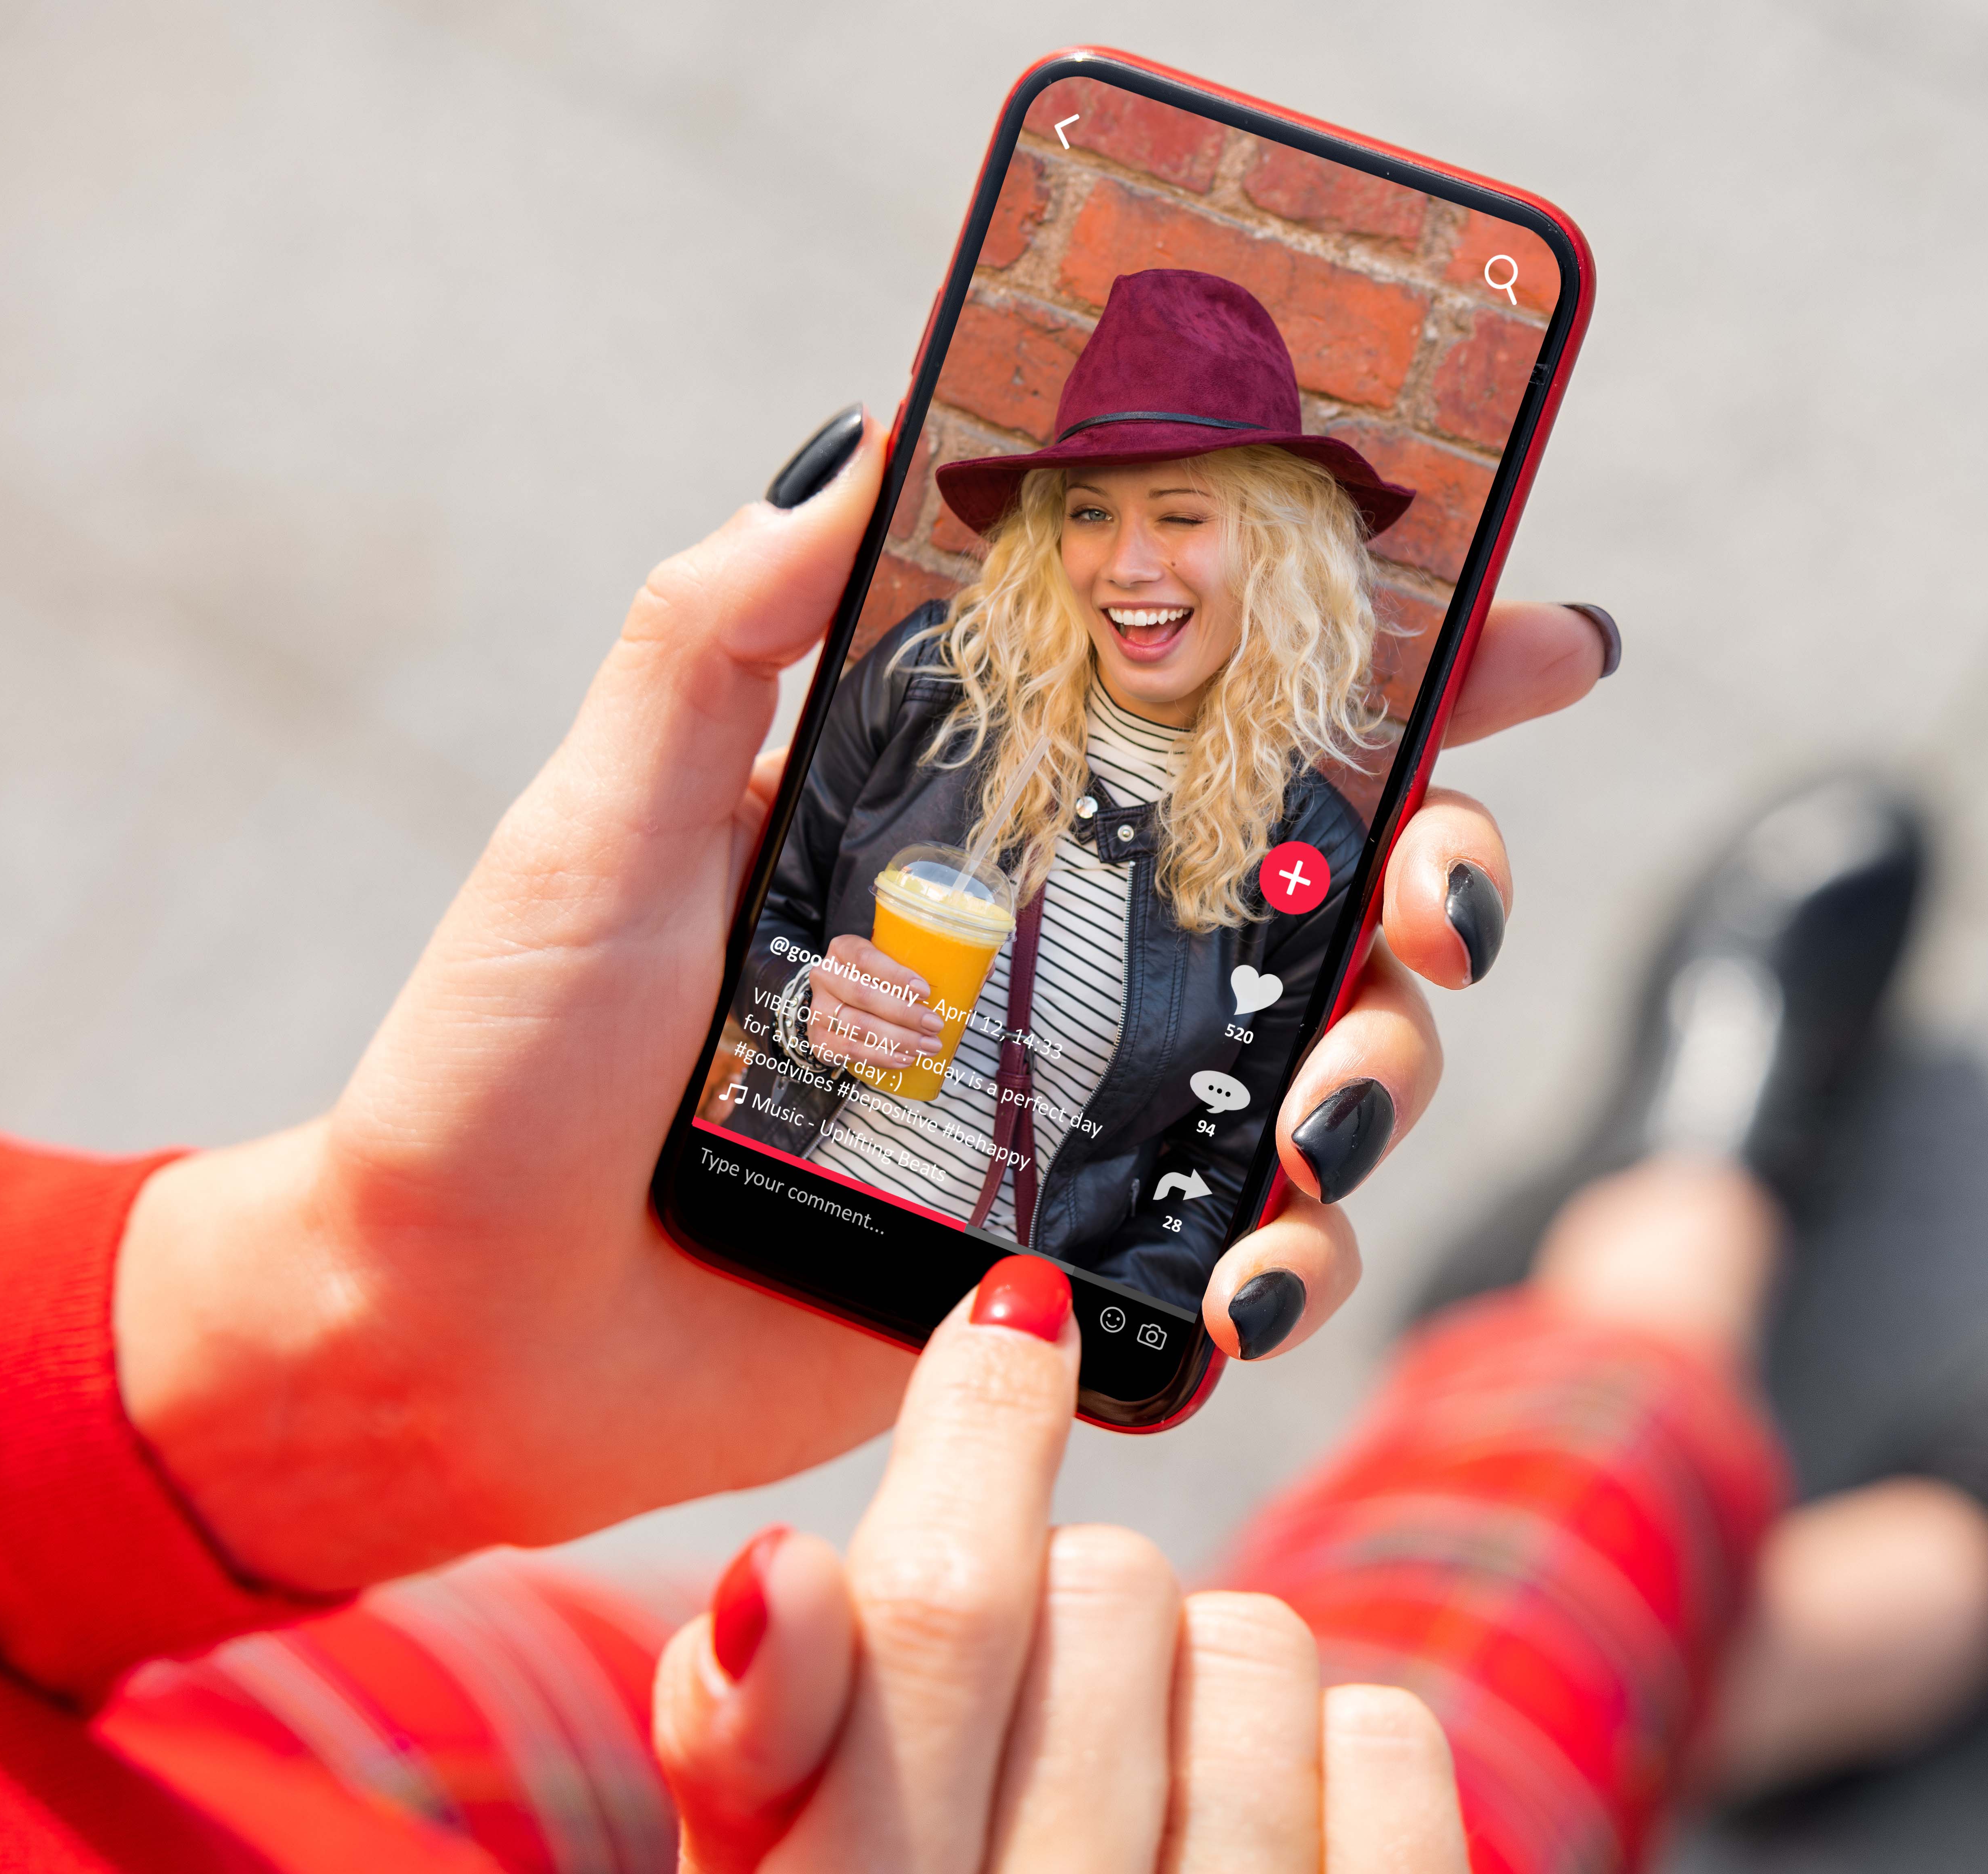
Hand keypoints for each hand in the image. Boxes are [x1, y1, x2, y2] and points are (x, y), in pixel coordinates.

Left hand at [113, 408, 1614, 1590]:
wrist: (452, 1328)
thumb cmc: (503, 1064)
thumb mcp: (603, 815)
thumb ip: (721, 627)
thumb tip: (871, 430)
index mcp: (985, 814)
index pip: (1230, 707)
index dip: (1411, 666)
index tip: (1535, 633)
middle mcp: (1071, 947)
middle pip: (1343, 883)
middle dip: (1449, 876)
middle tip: (1435, 911)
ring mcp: (1088, 1107)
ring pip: (1337, 1062)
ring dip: (1383, 1080)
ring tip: (1314, 1128)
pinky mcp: (1074, 1259)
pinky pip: (1255, 1246)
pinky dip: (1296, 1258)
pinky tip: (1256, 1279)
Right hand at [655, 1258, 1471, 1873]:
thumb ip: (756, 1754)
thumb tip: (778, 1572)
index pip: (924, 1618)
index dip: (973, 1430)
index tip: (1013, 1312)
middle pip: (1103, 1596)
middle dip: (1065, 1608)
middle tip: (1037, 1717)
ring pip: (1254, 1639)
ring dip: (1196, 1686)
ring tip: (1140, 1807)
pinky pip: (1392, 1740)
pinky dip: (1335, 1754)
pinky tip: (1262, 1838)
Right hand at [806, 937, 939, 1068]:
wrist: (835, 1004)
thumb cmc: (873, 980)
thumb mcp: (886, 963)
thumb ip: (913, 966)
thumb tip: (970, 977)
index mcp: (842, 950)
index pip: (865, 959)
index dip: (895, 975)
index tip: (925, 991)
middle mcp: (825, 977)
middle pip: (864, 995)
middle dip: (904, 1013)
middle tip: (935, 1024)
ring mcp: (818, 1010)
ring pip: (859, 1026)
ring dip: (898, 1039)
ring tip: (928, 1046)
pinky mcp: (820, 1039)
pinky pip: (851, 1050)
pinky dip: (881, 1056)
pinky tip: (905, 1058)